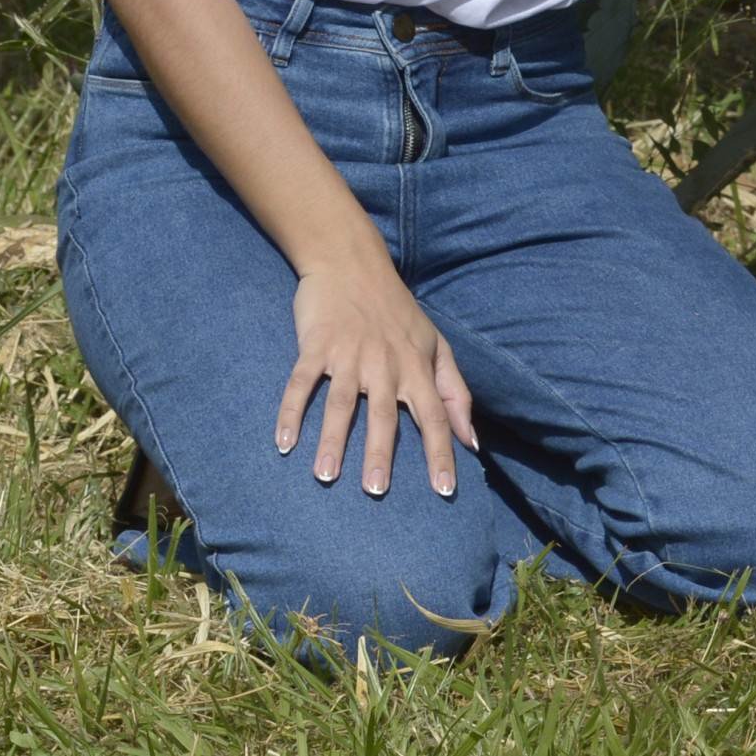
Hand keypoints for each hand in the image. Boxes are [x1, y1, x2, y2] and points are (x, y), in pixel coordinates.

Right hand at [278, 255, 477, 497]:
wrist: (353, 264)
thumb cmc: (399, 313)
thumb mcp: (437, 346)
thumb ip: (455, 393)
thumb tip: (472, 441)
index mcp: (417, 366)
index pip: (435, 415)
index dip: (441, 452)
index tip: (444, 490)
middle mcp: (386, 363)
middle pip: (385, 415)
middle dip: (381, 454)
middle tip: (376, 492)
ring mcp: (349, 354)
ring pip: (342, 403)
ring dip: (333, 440)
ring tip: (325, 476)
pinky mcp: (316, 346)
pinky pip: (301, 383)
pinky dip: (291, 411)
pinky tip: (284, 443)